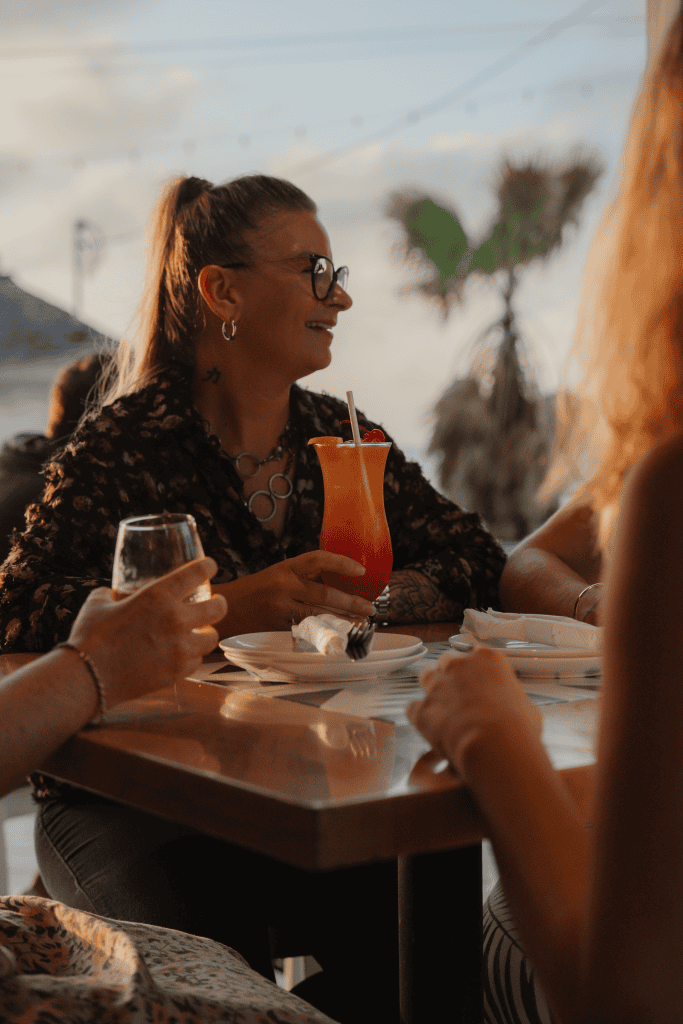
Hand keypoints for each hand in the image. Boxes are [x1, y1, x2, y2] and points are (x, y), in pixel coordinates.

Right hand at [66, 557, 226, 706]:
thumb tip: (113, 594)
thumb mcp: (99, 602)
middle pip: (218, 607)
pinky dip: (193, 655)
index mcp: (158, 596)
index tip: (210, 566)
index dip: (208, 566)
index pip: (197, 573)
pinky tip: (184, 653)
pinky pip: (197, 661)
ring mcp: (180, 649)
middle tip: (214, 602)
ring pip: (213, 638)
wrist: (87, 678)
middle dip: (219, 602)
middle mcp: (176, 620)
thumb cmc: (90, 636)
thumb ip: (113, 594)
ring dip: (208, 632)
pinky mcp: (177, 673)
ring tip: (201, 631)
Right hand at [218, 550, 375, 630]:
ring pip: (319, 614)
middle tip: (369, 607)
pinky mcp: (278, 628)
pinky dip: (323, 632)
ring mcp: (280, 609)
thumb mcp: (276, 576)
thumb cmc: (253, 592)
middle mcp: (283, 586)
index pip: (318, 559)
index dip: (342, 563)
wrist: (223, 610)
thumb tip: (336, 582)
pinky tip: (337, 635)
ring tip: (359, 623)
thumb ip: (301, 578)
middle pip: (324, 593)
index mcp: (284, 569)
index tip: (361, 570)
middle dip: (351, 602)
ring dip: (342, 620)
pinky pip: (306, 629)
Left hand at [406, 647, 542, 778]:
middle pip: (447, 661)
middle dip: (451, 674)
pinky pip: (412, 707)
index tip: (480, 680)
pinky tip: (429, 726)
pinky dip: (419, 715)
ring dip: (432, 687)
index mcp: (487, 659)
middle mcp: (458, 666)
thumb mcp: (526, 706)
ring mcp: (437, 686)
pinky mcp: (422, 710)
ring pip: (426, 676)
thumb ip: (511, 698)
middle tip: (460, 694)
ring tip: (442, 706)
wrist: (494, 745)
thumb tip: (511, 708)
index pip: (477, 654)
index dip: (477, 669)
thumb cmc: (517, 727)